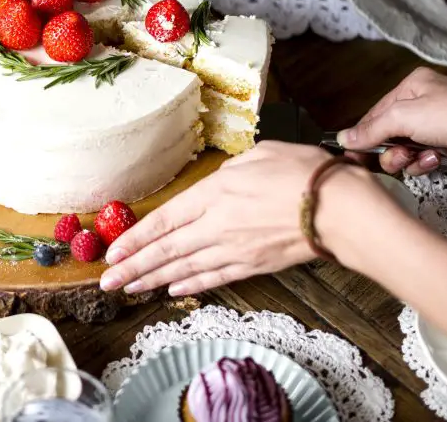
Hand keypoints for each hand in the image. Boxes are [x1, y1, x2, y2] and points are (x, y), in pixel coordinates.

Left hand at [100, 143, 372, 297]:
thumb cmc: (303, 173)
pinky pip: (214, 278)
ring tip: (130, 289)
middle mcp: (216, 226)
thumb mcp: (258, 155)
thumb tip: (220, 182)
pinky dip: (191, 285)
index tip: (112, 252)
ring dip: (154, 280)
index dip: (135, 238)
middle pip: (166, 250)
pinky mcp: (254, 265)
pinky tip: (174, 290)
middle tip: (107, 281)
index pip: (164, 220)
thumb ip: (230, 172)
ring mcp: (234, 249)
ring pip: (184, 269)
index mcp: (213, 193)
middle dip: (133, 267)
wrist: (340, 208)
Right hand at [337, 68, 446, 175]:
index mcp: (410, 87)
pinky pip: (424, 159)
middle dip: (390, 150)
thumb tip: (345, 138)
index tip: (352, 155)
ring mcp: (437, 126)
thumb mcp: (403, 117)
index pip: (375, 114)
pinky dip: (426, 163)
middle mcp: (423, 104)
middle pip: (389, 134)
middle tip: (397, 158)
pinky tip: (436, 160)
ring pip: (405, 149)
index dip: (364, 135)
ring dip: (408, 159)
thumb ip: (371, 129)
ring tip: (420, 158)